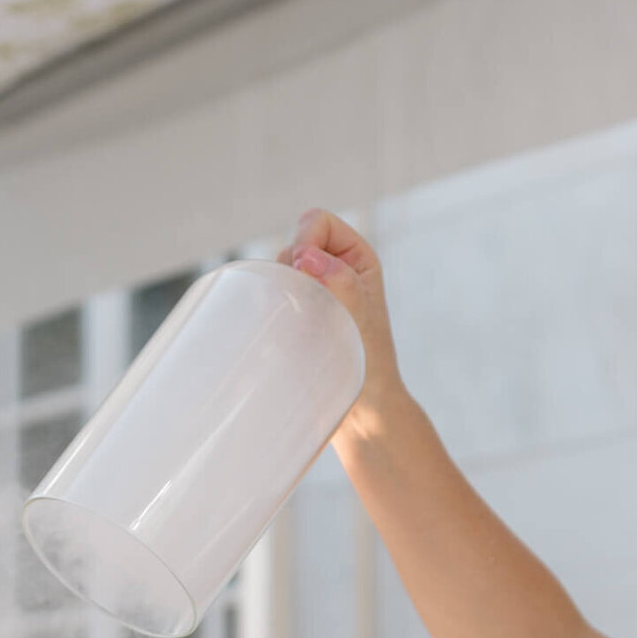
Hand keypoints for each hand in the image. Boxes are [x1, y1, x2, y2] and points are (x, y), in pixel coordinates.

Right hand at [277, 209, 405, 436]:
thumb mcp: (360, 320)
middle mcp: (333, 271)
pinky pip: (268, 300)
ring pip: (276, 274)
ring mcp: (311, 296)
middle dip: (288, 270)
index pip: (317, 223)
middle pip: (292, 245)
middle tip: (302, 307)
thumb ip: (338, 282)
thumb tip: (305, 257)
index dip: (304, 240)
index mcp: (356, 259)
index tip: (303, 273)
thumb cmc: (370, 368)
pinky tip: (275, 330)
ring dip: (278, 292)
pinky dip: (266, 308)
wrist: (362, 414)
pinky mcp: (293, 320)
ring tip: (293, 324)